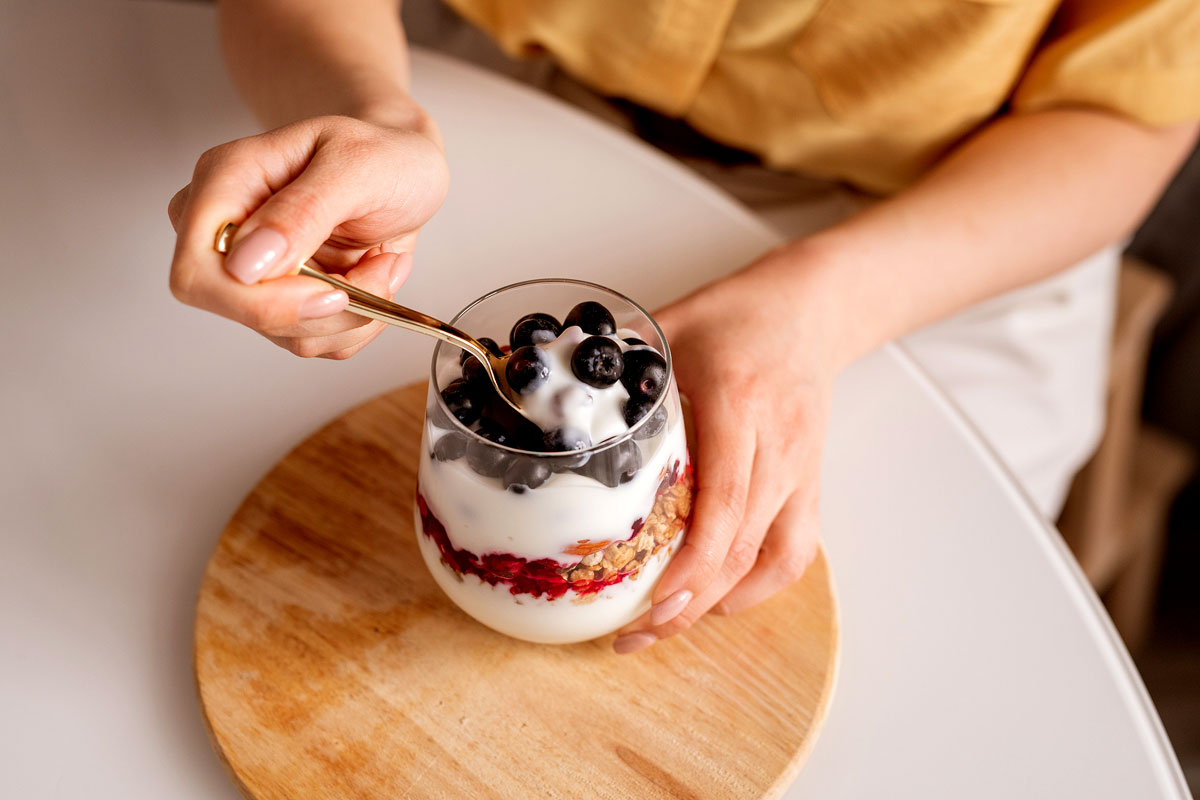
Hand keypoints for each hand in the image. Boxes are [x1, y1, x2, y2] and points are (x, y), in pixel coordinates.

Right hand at [168, 114, 448, 357]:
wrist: (406, 169)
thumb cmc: (382, 154)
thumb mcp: (357, 167)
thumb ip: (302, 210)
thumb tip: (244, 263)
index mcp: (225, 181)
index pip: (197, 272)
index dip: (260, 300)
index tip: (333, 291)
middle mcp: (228, 231)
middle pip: (242, 312)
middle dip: (323, 308)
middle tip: (378, 270)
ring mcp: (254, 271)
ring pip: (288, 333)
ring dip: (353, 311)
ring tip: (383, 260)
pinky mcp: (286, 299)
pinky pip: (317, 338)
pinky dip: (359, 319)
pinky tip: (375, 274)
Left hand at [612, 244, 840, 652]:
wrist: (813, 307)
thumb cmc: (740, 314)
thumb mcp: (674, 323)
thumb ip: (618, 362)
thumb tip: (544, 388)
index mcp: (740, 404)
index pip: (725, 501)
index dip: (691, 562)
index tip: (651, 600)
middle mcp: (778, 445)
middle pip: (744, 545)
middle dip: (689, 602)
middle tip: (632, 634)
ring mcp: (801, 469)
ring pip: (775, 559)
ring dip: (721, 604)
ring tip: (667, 626)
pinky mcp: (811, 483)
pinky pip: (795, 550)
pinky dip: (757, 587)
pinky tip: (717, 601)